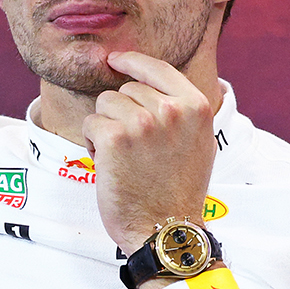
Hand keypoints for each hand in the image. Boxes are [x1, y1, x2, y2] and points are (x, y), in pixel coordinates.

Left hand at [80, 51, 217, 254]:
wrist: (165, 228)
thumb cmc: (178, 191)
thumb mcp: (198, 142)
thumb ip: (181, 110)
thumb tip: (152, 83)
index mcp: (195, 106)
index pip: (158, 68)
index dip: (132, 61)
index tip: (116, 60)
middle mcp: (170, 110)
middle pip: (126, 90)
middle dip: (121, 113)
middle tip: (132, 148)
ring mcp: (141, 122)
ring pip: (105, 104)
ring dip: (106, 127)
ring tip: (122, 156)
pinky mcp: (114, 138)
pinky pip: (91, 123)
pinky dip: (92, 142)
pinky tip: (107, 163)